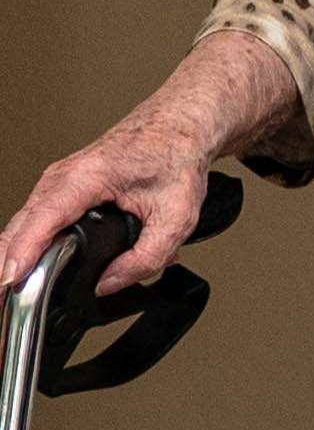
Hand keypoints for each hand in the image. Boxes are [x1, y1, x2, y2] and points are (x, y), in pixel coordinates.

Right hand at [0, 33, 297, 287]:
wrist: (181, 124)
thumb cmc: (177, 154)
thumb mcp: (177, 214)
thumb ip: (147, 256)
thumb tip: (111, 284)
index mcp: (86, 177)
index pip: (43, 220)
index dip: (24, 253)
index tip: (11, 280)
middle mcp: (61, 179)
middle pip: (19, 228)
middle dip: (6, 267)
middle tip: (1, 305)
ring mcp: (56, 185)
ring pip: (22, 227)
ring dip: (13, 261)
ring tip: (5, 298)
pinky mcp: (61, 192)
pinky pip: (34, 224)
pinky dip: (25, 249)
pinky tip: (22, 272)